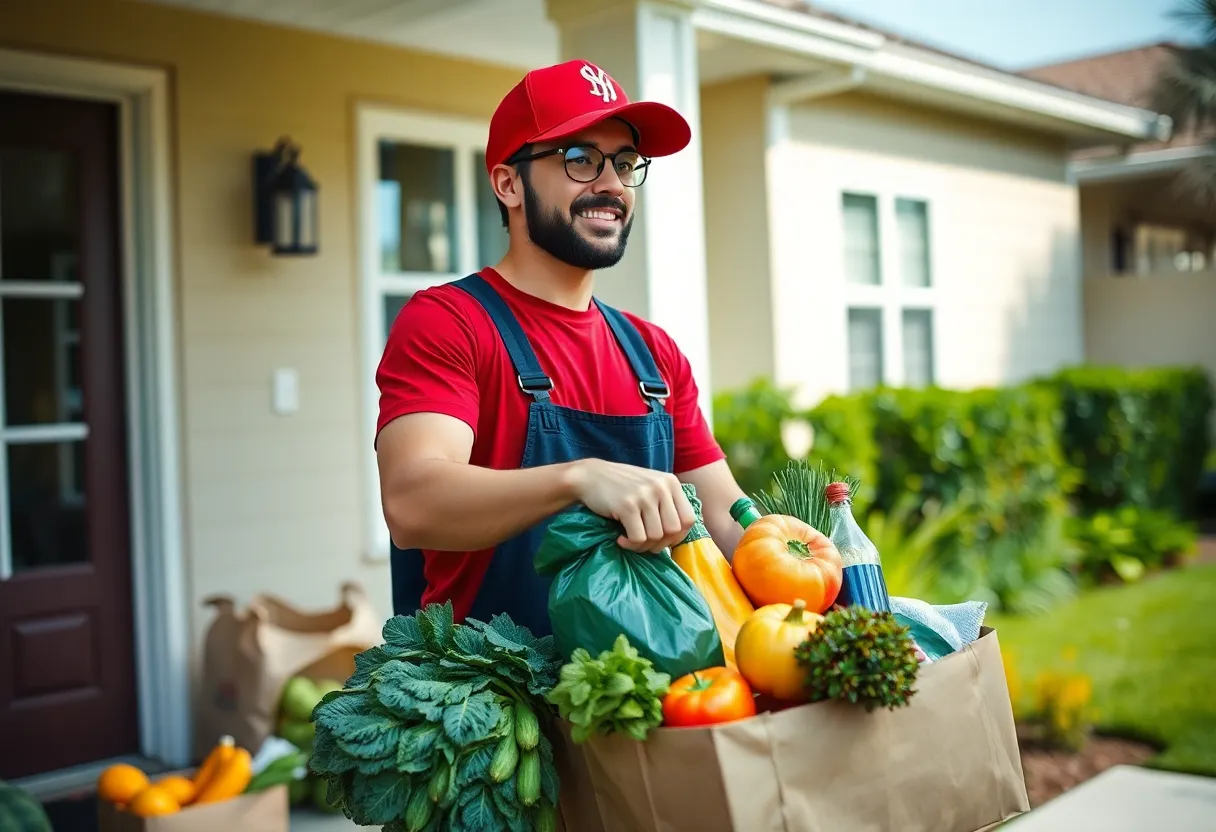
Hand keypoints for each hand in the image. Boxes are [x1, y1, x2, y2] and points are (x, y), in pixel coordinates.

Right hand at [567, 459, 695, 552]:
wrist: (589, 476)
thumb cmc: (621, 486)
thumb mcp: (650, 486)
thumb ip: (667, 504)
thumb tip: (679, 537)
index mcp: (671, 482)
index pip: (689, 519)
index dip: (678, 536)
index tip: (662, 540)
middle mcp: (661, 487)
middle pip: (674, 531)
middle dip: (659, 544)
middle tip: (643, 542)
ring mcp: (645, 495)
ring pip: (656, 537)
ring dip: (642, 546)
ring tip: (630, 539)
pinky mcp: (627, 506)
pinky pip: (638, 538)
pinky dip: (630, 544)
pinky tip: (620, 539)